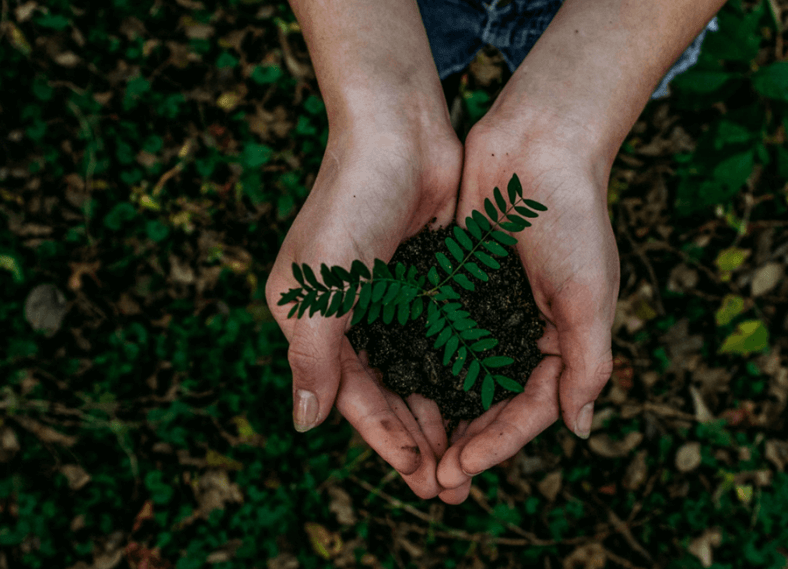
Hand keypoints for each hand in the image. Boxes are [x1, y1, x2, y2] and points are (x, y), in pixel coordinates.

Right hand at [265, 114, 462, 499]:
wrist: (399, 130)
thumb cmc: (350, 202)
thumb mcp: (320, 286)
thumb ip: (312, 356)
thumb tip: (305, 423)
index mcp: (312, 320)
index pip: (351, 395)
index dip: (385, 438)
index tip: (420, 475)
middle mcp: (349, 316)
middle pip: (386, 393)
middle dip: (417, 439)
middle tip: (450, 485)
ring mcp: (390, 299)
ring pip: (417, 373)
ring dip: (441, 414)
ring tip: (469, 456)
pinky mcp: (426, 281)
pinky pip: (442, 339)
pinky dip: (458, 371)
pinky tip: (483, 400)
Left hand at [434, 107, 620, 503]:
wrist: (538, 144)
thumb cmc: (572, 218)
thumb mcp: (589, 295)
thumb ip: (587, 363)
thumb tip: (579, 428)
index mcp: (562, 342)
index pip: (529, 410)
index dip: (497, 444)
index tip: (460, 469)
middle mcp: (523, 333)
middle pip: (491, 403)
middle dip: (465, 442)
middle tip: (431, 479)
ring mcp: (488, 310)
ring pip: (459, 377)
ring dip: (438, 414)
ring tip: (410, 450)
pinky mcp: (456, 285)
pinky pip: (436, 335)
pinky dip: (420, 364)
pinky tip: (393, 389)